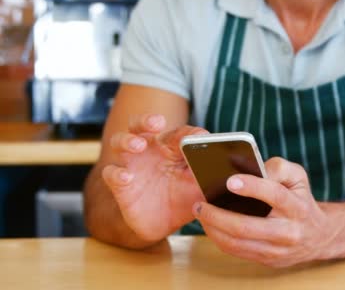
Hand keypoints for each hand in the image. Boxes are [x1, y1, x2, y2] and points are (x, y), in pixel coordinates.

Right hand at [102, 114, 206, 242]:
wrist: (163, 224)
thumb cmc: (185, 198)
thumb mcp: (202, 188)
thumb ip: (213, 177)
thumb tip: (231, 170)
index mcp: (172, 147)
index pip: (179, 133)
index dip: (188, 133)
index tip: (201, 136)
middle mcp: (150, 150)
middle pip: (142, 126)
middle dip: (147, 121)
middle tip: (157, 123)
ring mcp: (133, 164)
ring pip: (121, 141)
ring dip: (128, 140)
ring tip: (138, 145)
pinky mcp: (121, 184)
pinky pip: (112, 173)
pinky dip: (117, 174)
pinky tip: (127, 177)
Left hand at [193, 157, 338, 267]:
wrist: (318, 236)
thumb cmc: (301, 198)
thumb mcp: (298, 177)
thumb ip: (277, 168)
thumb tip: (248, 168)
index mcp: (298, 207)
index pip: (275, 195)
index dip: (252, 187)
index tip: (230, 181)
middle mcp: (289, 232)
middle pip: (247, 227)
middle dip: (218, 215)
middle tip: (200, 203)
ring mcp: (277, 250)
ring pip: (237, 243)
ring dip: (213, 229)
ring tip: (200, 214)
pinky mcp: (268, 261)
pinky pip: (237, 252)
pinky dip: (219, 238)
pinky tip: (210, 226)